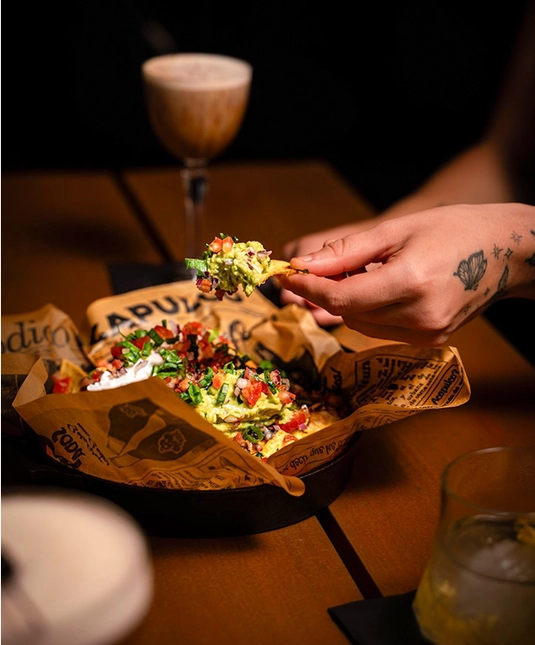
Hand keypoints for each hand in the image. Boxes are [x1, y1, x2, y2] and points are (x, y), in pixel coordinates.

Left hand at [275, 204, 534, 345]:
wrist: (511, 253)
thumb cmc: (456, 230)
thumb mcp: (396, 229)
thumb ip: (346, 251)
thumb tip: (302, 264)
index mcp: (411, 282)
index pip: (341, 298)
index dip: (307, 288)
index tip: (286, 274)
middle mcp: (420, 316)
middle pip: (347, 313)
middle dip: (326, 291)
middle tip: (322, 267)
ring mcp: (428, 333)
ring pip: (359, 325)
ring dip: (348, 302)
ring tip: (366, 273)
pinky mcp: (431, 341)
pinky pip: (379, 329)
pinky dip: (369, 311)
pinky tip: (383, 288)